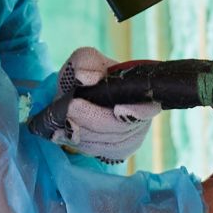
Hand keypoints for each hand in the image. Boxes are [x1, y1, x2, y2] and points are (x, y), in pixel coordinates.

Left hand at [34, 47, 160, 162]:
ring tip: (64, 120)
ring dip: (83, 133)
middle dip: (93, 118)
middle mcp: (142, 116)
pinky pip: (102, 152)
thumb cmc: (87, 78)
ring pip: (109, 143)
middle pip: (121, 128)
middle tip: (71, 108)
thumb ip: (85, 62)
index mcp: (141, 91)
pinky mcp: (120, 150)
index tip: (118, 110)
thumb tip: (86, 78)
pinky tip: (65, 135)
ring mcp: (132, 136)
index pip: (148, 107)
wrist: (80, 98)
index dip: (137, 113)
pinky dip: (82, 143)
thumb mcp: (84, 61)